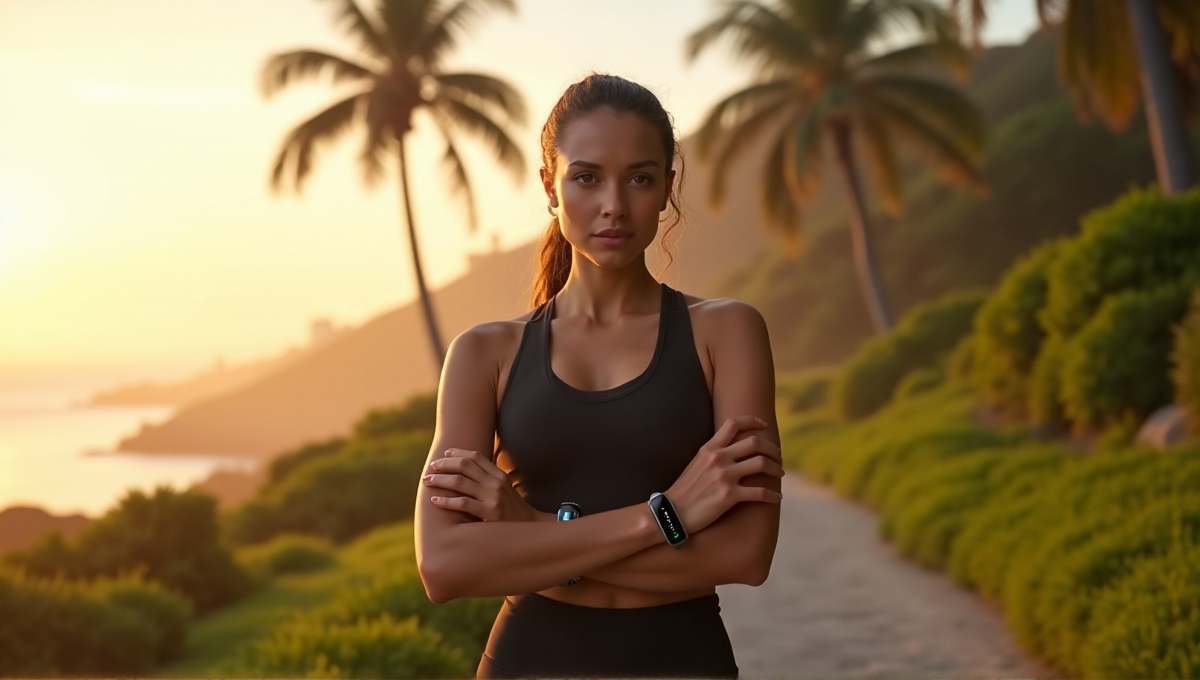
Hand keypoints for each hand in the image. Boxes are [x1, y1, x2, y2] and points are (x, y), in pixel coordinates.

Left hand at [424, 448, 540, 521]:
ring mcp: (493, 497)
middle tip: (431, 467)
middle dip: (444, 464)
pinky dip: (446, 500)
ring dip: (440, 479)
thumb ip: (489, 480)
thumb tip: (466, 473)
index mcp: (499, 475)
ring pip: (460, 482)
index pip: (475, 456)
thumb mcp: (504, 490)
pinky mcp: (490, 512)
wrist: (530, 528)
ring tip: (427, 481)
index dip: (457, 453)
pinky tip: (435, 500)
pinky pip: (463, 503)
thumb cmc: (512, 511)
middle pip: (465, 465)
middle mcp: (496, 482)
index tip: (444, 454)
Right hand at [665, 415, 783, 533]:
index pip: (734, 423)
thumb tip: (735, 450)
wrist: (672, 512)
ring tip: (780, 473)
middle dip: (772, 448)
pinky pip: (759, 492)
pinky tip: (777, 497)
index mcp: (709, 448)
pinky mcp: (729, 496)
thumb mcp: (697, 463)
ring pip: (761, 464)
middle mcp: (718, 458)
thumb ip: (715, 453)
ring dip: (776, 468)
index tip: (764, 425)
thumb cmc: (686, 489)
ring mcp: (724, 477)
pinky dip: (772, 494)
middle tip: (778, 456)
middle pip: (755, 443)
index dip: (753, 421)